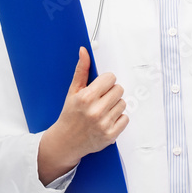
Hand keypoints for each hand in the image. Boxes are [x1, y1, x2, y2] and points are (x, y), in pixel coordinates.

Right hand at [38, 47, 127, 184]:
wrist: (65, 141)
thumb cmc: (70, 115)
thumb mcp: (73, 91)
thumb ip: (81, 70)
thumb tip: (84, 51)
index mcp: (86, 98)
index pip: (111, 78)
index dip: (106, 81)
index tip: (100, 87)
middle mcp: (96, 111)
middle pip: (119, 90)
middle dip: (111, 92)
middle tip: (100, 99)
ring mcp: (104, 124)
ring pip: (123, 103)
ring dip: (115, 105)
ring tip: (102, 110)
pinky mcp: (110, 135)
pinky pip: (125, 118)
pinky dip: (118, 119)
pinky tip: (107, 120)